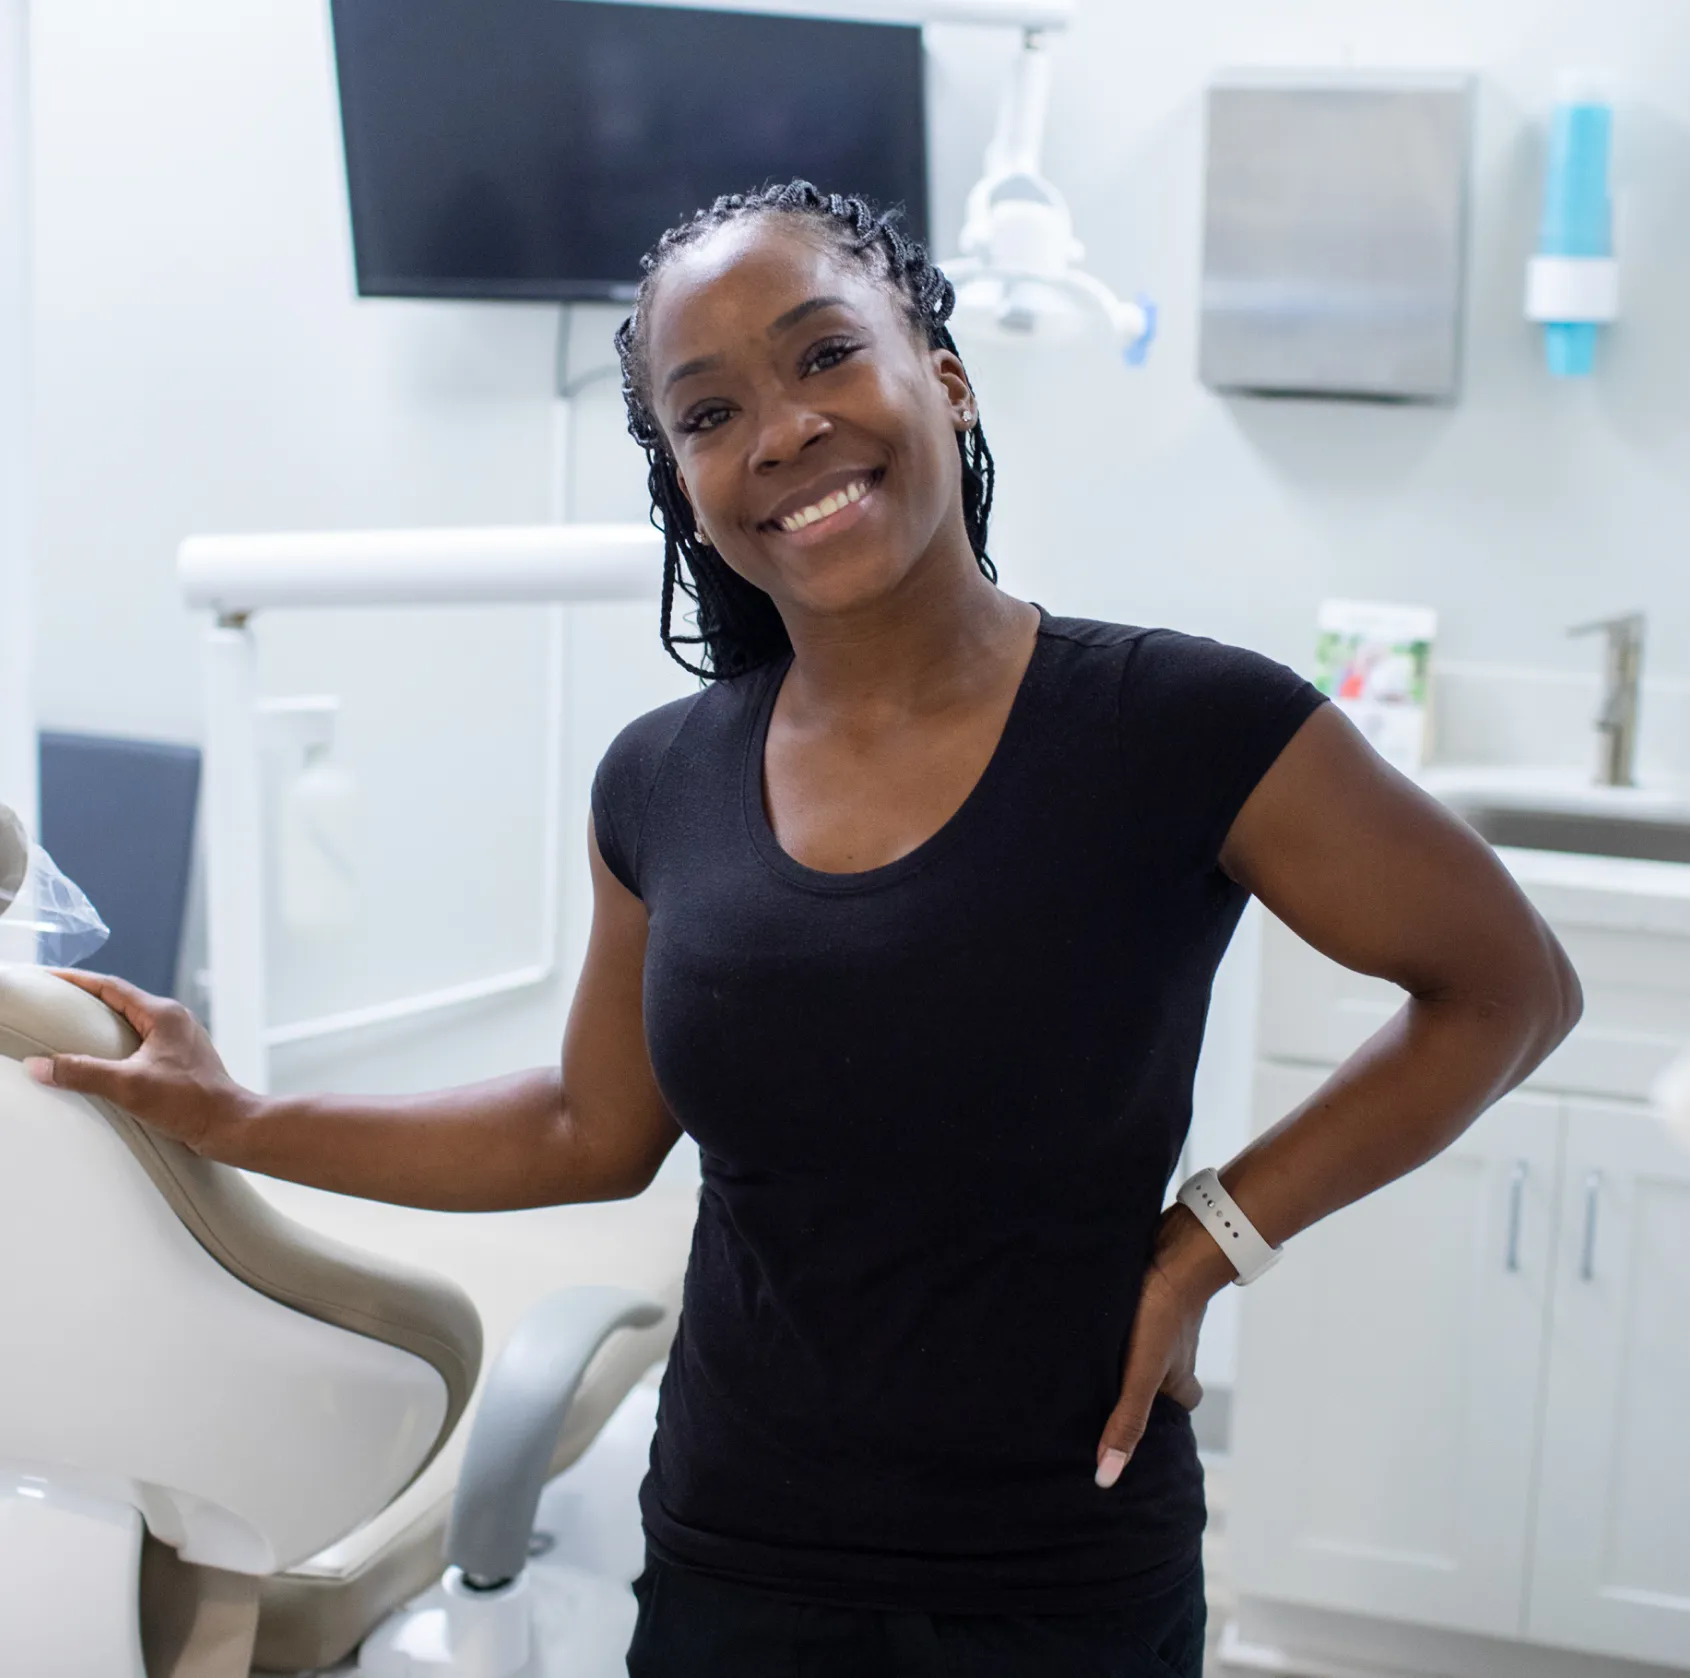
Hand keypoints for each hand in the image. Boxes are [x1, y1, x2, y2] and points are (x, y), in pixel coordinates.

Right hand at [21, 969, 253, 1154]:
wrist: (227, 1124)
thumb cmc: (190, 1102)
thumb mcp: (128, 1086)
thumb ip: (83, 1073)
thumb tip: (42, 1066)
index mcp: (163, 1014)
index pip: (112, 987)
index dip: (78, 982)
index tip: (51, 979)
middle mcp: (174, 1019)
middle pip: (121, 1001)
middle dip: (87, 1001)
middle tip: (55, 1004)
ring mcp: (179, 1038)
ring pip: (132, 1022)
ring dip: (103, 1024)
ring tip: (72, 1030)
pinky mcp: (179, 1057)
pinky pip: (141, 1041)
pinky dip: (117, 1044)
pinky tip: (103, 1060)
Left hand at [1094, 1203, 1235, 1487]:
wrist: (1174, 1248)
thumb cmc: (1161, 1315)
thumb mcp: (1141, 1375)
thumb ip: (1126, 1421)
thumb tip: (1107, 1477)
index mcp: (1180, 1378)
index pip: (1174, 1407)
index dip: (1154, 1418)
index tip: (1130, 1427)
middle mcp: (1177, 1351)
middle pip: (1160, 1375)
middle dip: (1135, 1382)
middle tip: (1102, 1389)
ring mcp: (1165, 1319)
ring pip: (1145, 1343)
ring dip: (1123, 1347)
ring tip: (1088, 1356)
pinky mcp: (1149, 1291)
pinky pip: (1135, 1313)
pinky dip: (1120, 1318)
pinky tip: (1094, 1317)